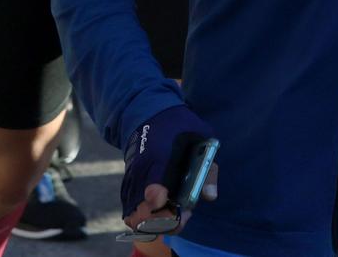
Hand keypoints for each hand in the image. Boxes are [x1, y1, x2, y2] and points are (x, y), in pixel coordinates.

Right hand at [120, 105, 217, 230]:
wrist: (149, 114)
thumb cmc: (180, 126)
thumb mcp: (202, 136)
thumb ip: (207, 168)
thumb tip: (210, 196)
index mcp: (160, 155)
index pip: (152, 185)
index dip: (157, 200)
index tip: (167, 202)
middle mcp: (141, 170)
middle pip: (141, 210)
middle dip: (164, 220)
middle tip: (183, 213)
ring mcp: (132, 178)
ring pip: (133, 215)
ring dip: (154, 222)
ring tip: (175, 213)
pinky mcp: (128, 183)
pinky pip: (129, 210)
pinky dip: (143, 218)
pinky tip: (163, 212)